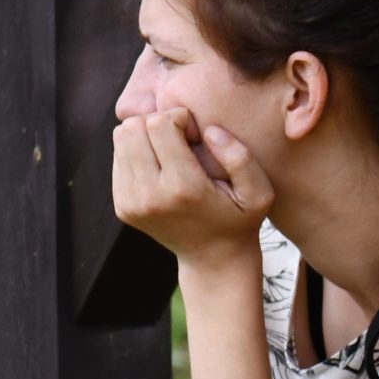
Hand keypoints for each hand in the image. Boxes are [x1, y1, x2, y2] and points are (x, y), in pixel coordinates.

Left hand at [111, 109, 272, 266]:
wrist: (214, 260)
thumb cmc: (240, 219)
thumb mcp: (259, 192)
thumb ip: (241, 158)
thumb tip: (210, 131)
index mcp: (182, 187)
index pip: (159, 124)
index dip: (179, 118)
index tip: (195, 134)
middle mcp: (149, 196)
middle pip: (132, 128)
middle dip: (158, 123)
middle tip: (181, 139)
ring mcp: (131, 203)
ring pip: (121, 139)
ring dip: (145, 136)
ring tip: (170, 151)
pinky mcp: (122, 207)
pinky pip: (119, 158)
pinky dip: (137, 153)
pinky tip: (161, 166)